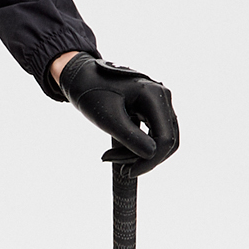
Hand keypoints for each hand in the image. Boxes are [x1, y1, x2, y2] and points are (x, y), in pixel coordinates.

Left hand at [57, 52, 179, 173]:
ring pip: (159, 139)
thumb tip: (151, 155)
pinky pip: (152, 134)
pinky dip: (136, 146)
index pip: (166, 138)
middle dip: (145, 158)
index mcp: (154, 96)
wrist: (80, 76)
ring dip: (138, 154)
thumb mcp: (108, 118)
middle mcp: (162, 97)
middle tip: (120, 167)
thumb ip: (130, 137)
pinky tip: (117, 153)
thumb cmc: (91, 92)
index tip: (129, 172)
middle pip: (167, 140)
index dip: (151, 160)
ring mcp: (158, 103)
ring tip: (111, 158)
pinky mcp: (150, 109)